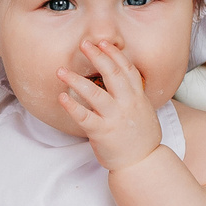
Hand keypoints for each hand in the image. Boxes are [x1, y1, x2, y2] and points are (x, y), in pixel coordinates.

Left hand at [59, 38, 162, 171]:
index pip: (127, 68)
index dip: (114, 53)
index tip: (102, 42)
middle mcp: (127, 104)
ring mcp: (114, 118)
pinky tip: (61, 98)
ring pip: (94, 93)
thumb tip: (122, 79)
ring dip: (76, 80)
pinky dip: (72, 107)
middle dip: (98, 56)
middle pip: (112, 74)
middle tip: (84, 44)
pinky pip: (84, 117)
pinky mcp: (102, 132)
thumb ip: (133, 94)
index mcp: (137, 97)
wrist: (143, 163)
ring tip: (61, 71)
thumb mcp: (144, 111)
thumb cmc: (141, 138)